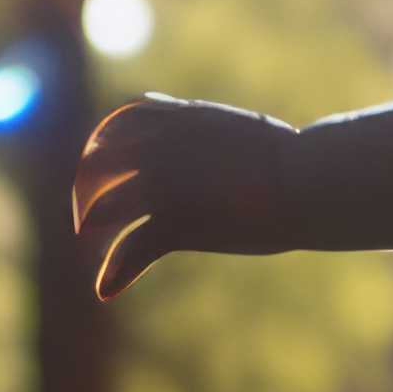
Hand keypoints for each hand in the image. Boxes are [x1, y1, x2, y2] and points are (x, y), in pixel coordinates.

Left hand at [69, 94, 302, 299]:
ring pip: (106, 209)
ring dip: (96, 229)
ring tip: (95, 247)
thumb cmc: (277, 154)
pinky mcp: (172, 222)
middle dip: (88, 192)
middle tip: (89, 215)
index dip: (99, 154)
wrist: (304, 179)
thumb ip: (181, 114)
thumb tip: (151, 102)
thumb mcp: (221, 121)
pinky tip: (106, 290)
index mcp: (170, 120)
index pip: (111, 131)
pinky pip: (131, 249)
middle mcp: (156, 148)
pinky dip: (115, 271)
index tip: (99, 171)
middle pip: (99, 169)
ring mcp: (160, 185)